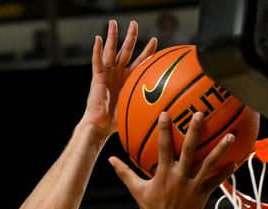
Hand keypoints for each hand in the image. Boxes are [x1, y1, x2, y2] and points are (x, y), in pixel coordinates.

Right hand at [81, 20, 157, 137]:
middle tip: (134, 23)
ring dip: (112, 36)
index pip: (140, 60)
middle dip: (131, 36)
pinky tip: (98, 39)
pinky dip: (97, 50)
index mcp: (129, 78)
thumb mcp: (138, 108)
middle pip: (126, 50)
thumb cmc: (118, 121)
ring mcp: (108, 73)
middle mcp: (118, 72)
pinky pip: (97, 61)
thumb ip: (151, 105)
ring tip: (113, 23)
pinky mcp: (98, 77)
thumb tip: (170, 110)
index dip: (147, 50)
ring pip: (111, 51)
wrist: (101, 125)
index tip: (155, 39)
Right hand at [108, 112, 240, 208]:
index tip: (166, 113)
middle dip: (194, 132)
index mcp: (163, 174)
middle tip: (201, 114)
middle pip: (189, 151)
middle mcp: (179, 177)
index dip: (165, 130)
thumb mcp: (136, 190)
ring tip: (230, 135)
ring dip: (220, 150)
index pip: (164, 148)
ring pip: (208, 164)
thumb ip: (124, 172)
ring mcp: (193, 186)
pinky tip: (237, 160)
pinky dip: (227, 172)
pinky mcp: (202, 194)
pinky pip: (217, 181)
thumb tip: (110, 159)